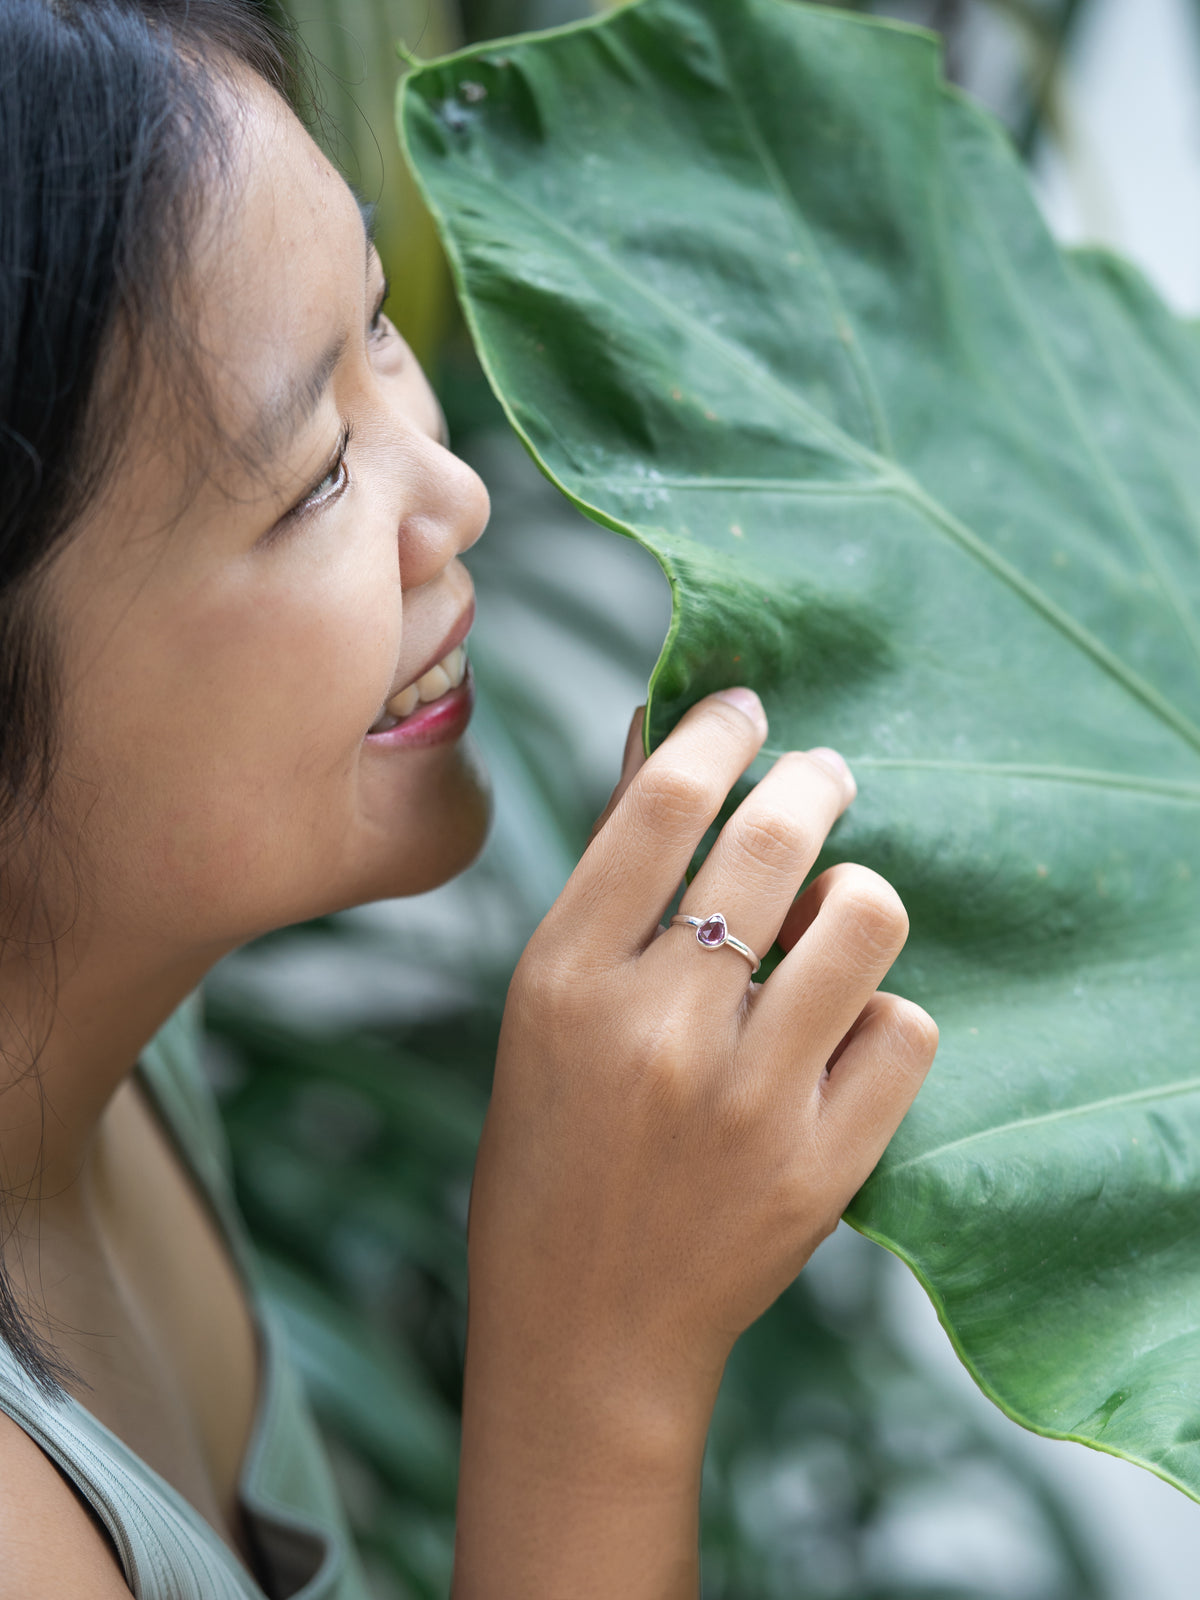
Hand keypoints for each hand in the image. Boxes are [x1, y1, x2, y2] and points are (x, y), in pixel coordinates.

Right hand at [454, 690, 937, 1595]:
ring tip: (835, 916)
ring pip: (865, 920)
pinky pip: (906, 1028)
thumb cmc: (551, 1155)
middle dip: (813, 781)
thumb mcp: (547, 1009)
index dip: (717, 732)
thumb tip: (668, 745)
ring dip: (858, 897)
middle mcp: (656, 1028)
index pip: (661, 804)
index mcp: (565, 979)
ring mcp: (746, 1099)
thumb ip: (610, 886)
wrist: (586, 1330)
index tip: (746, 708)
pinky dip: (883, 1013)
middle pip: (774, 840)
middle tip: (823, 777)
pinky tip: (844, 1029)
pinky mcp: (820, 1164)